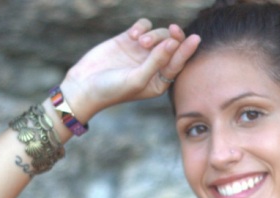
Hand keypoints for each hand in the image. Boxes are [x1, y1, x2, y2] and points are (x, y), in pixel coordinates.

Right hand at [60, 19, 200, 120]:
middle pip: (171, 45)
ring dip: (153, 35)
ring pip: (158, 34)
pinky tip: (132, 36)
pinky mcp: (129, 40)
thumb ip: (156, 62)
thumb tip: (173, 43)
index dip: (187, 50)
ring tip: (139, 42)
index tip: (195, 38)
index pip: (178, 63)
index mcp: (160, 80)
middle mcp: (153, 65)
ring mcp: (141, 52)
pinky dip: (141, 27)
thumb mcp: (137, 79)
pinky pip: (143, 26)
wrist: (84, 86)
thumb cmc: (112, 90)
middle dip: (172, 37)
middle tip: (172, 30)